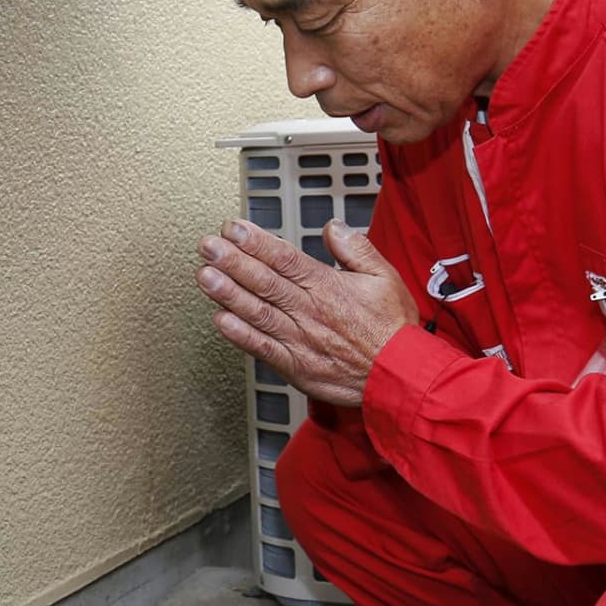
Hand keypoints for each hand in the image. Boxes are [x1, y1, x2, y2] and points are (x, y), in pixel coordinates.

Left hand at [196, 218, 417, 406]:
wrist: (400, 378)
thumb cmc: (393, 329)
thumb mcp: (385, 278)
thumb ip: (357, 249)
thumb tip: (333, 227)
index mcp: (329, 287)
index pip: (285, 258)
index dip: (255, 242)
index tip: (233, 228)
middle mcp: (310, 311)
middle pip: (264, 281)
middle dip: (232, 261)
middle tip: (207, 246)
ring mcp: (300, 340)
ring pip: (258, 312)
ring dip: (228, 293)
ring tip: (204, 275)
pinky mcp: (296, 366)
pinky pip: (263, 348)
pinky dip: (239, 335)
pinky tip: (220, 320)